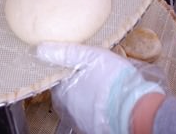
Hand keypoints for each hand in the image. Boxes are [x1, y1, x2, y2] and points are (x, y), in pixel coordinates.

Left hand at [37, 43, 164, 133]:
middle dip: (74, 83)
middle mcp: (68, 109)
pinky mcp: (94, 128)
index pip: (56, 77)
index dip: (64, 68)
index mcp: (62, 91)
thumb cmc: (112, 79)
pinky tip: (104, 99)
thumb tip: (39, 49)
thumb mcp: (87, 56)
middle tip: (89, 72)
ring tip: (98, 85)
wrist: (135, 109)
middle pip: (66, 92)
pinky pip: (89, 115)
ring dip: (84, 95)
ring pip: (77, 104)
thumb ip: (63, 52)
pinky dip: (94, 107)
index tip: (74, 63)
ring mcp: (81, 121)